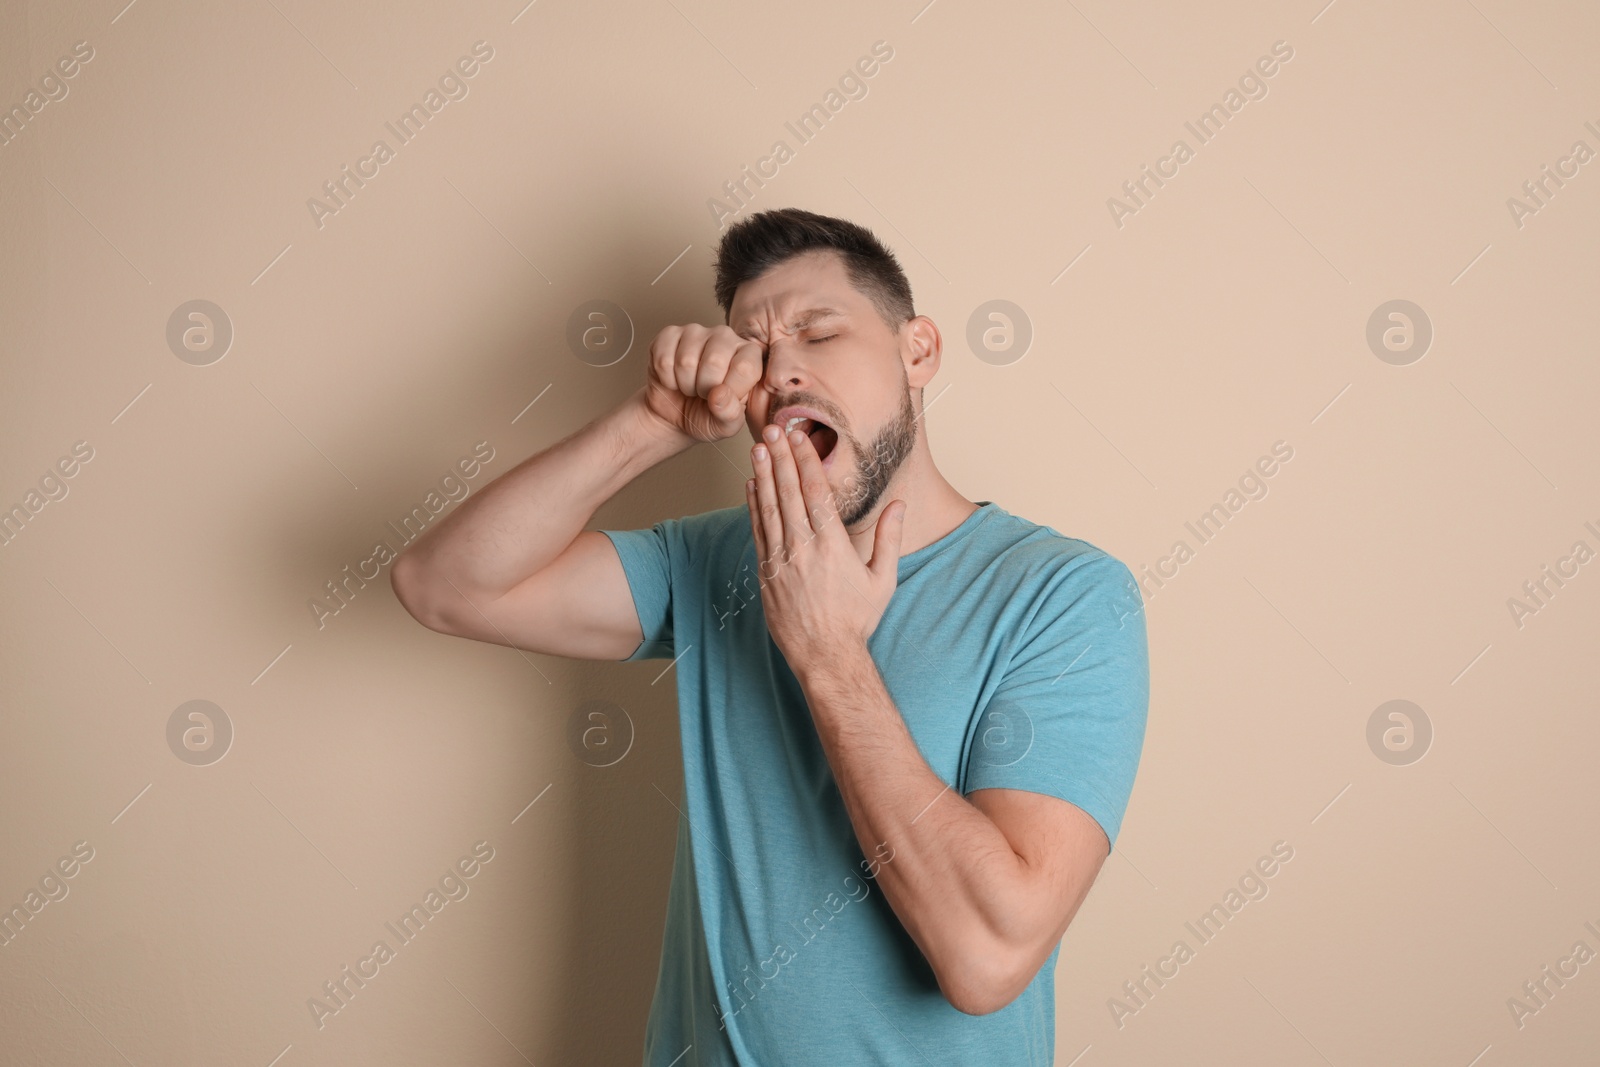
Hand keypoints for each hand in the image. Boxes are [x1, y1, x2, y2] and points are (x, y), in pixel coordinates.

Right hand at [643, 324, 765, 442]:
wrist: (674, 415)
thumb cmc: (707, 416)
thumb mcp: (725, 425)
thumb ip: (730, 413)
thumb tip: (720, 394)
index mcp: (749, 355)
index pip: (746, 367)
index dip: (731, 391)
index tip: (724, 399)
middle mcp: (726, 336)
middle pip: (714, 361)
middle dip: (704, 388)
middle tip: (704, 393)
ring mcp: (696, 332)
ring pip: (686, 360)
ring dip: (684, 384)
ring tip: (690, 386)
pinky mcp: (669, 334)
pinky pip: (664, 359)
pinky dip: (666, 378)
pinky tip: (673, 378)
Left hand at [745, 422, 905, 666]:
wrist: (825, 656)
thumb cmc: (857, 619)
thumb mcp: (882, 579)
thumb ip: (889, 538)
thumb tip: (899, 505)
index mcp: (834, 546)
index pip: (816, 493)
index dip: (806, 461)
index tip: (800, 437)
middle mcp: (804, 549)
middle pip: (789, 493)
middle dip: (781, 458)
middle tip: (772, 429)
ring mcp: (781, 561)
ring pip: (769, 509)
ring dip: (763, 475)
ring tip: (758, 448)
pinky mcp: (766, 574)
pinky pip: (758, 532)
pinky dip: (753, 506)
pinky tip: (752, 485)